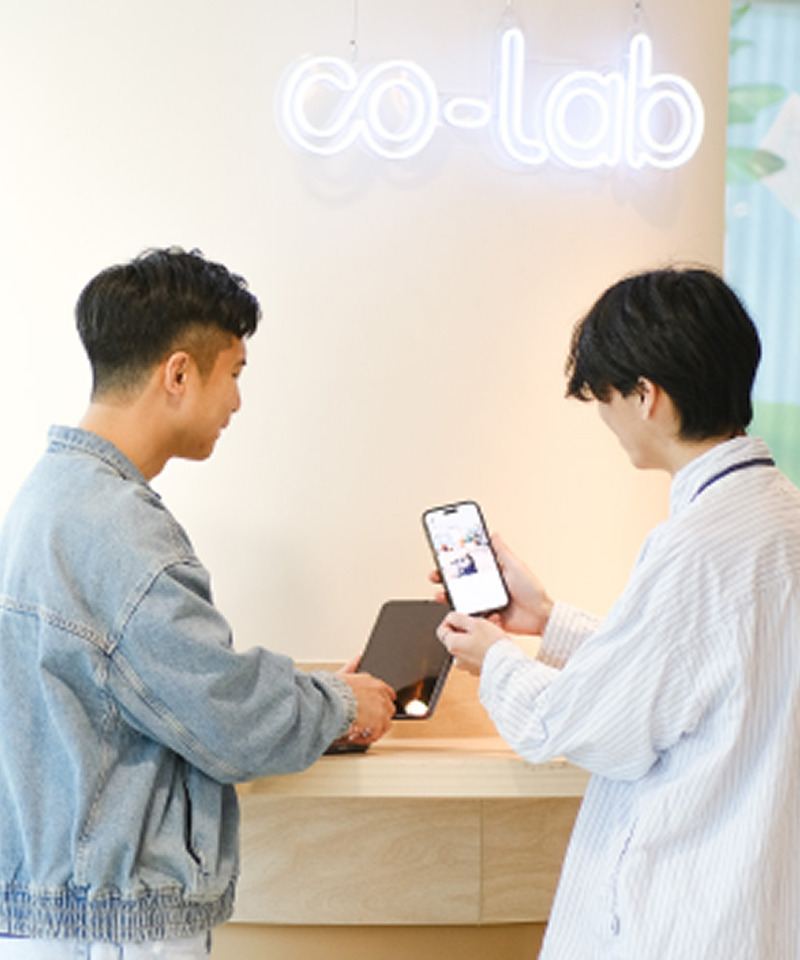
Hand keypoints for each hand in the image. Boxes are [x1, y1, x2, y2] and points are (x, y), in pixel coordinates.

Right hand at [337, 660, 395, 744]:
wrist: (330, 701)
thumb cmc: (332, 689)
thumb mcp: (343, 674)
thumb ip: (352, 666)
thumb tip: (358, 658)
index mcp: (372, 682)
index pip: (387, 692)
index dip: (381, 702)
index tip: (376, 710)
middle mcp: (380, 694)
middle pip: (388, 708)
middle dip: (378, 718)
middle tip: (365, 725)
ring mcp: (381, 708)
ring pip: (385, 723)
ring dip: (373, 729)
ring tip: (360, 733)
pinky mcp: (379, 722)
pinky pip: (376, 734)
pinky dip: (366, 738)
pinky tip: (356, 738)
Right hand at [428, 533, 552, 635]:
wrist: (540, 617)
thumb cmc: (533, 592)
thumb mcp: (517, 567)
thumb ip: (503, 552)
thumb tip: (494, 534)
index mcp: (492, 575)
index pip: (469, 566)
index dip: (455, 562)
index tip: (442, 557)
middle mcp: (486, 589)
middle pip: (460, 583)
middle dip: (444, 579)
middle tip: (435, 575)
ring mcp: (485, 603)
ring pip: (461, 599)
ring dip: (447, 596)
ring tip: (440, 594)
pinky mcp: (486, 618)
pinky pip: (470, 616)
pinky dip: (462, 613)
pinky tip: (460, 610)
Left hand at [437, 611, 507, 674]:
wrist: (508, 665)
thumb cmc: (492, 645)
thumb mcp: (475, 623)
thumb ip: (459, 618)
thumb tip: (451, 617)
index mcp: (452, 645)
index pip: (442, 630)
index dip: (450, 620)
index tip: (459, 616)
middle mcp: (457, 657)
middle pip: (457, 636)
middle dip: (469, 626)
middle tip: (481, 619)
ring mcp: (467, 665)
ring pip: (469, 643)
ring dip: (478, 633)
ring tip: (492, 626)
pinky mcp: (478, 668)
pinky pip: (476, 652)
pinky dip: (482, 644)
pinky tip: (493, 638)